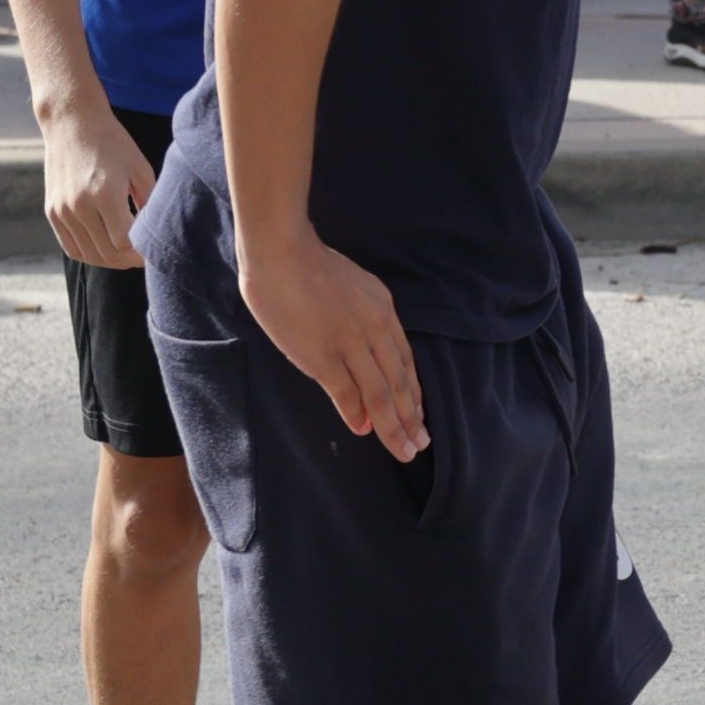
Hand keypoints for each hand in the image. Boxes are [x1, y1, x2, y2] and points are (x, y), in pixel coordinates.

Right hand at [34, 95, 153, 276]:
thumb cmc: (113, 143)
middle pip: (106, 251)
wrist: (72, 124)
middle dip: (128, 261)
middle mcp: (79, 205)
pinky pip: (70, 246)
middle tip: (144, 260)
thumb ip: (149, 201)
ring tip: (127, 258)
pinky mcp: (51, 212)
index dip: (141, 252)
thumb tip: (153, 232)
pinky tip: (105, 252)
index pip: (123, 240)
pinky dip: (89, 255)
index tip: (154, 253)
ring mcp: (62, 210)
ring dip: (110, 262)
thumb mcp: (139, 168)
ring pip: (88, 254)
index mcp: (105, 193)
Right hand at [235, 221, 424, 457]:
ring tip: (403, 450)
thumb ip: (368, 320)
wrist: (283, 253)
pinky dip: (355, 413)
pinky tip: (364, 431)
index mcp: (385, 314)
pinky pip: (345, 391)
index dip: (414, 393)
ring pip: (381, 394)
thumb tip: (369, 354)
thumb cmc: (313, 268)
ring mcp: (351, 345)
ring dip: (393, 426)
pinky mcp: (323, 355)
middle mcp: (376, 331)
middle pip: (400, 383)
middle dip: (412, 418)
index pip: (406, 363)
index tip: (421, 417)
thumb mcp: (358, 289)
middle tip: (421, 445)